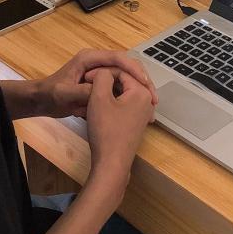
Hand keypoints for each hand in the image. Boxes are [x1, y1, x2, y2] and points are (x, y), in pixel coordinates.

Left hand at [35, 49, 157, 118]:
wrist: (41, 100)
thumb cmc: (51, 94)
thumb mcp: (64, 94)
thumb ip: (81, 92)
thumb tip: (103, 92)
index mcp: (90, 58)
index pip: (118, 58)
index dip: (134, 70)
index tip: (145, 83)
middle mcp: (98, 62)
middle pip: (127, 66)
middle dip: (142, 81)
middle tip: (154, 98)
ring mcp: (100, 73)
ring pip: (126, 78)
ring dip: (139, 90)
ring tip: (150, 106)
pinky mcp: (101, 84)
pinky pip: (120, 88)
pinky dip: (130, 98)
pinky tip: (139, 110)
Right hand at [84, 68, 154, 201]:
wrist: (111, 162)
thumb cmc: (105, 129)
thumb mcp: (99, 98)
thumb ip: (102, 77)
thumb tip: (104, 72)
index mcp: (141, 91)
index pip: (121, 71)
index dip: (101, 72)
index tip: (85, 79)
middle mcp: (147, 100)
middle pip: (124, 81)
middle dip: (105, 82)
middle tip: (87, 86)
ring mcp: (143, 113)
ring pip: (123, 93)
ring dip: (106, 92)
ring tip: (90, 96)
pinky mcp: (136, 123)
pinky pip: (124, 105)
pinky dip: (111, 103)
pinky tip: (98, 108)